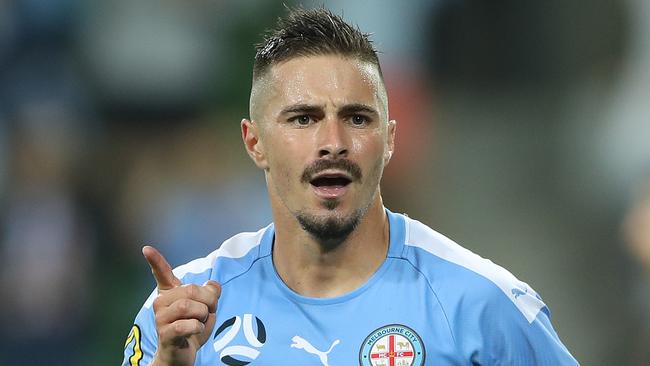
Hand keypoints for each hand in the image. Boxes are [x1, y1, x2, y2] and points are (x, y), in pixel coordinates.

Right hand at [142, 246, 220, 365]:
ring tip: (200, 322)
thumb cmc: (192, 328)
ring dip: (203, 314)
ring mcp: (160, 319)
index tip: (145, 248)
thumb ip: (210, 293)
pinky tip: (195, 331)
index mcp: (170, 293)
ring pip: (189, 306)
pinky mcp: (165, 334)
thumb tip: (213, 284)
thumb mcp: (207, 308)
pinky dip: (198, 327)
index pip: (162, 273)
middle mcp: (161, 303)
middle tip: (208, 311)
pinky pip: (187, 324)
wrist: (182, 355)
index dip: (155, 260)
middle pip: (191, 290)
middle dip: (208, 301)